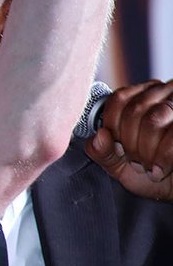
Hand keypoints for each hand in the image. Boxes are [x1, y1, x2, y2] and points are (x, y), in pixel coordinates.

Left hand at [85, 79, 172, 200]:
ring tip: (148, 167)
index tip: (119, 148)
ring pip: (153, 120)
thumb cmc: (153, 171)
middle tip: (136, 162)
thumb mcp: (119, 164)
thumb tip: (100, 136)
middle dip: (130, 143)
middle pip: (134, 110)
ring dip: (145, 151)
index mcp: (145, 99)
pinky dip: (163, 159)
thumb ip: (102, 151)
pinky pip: (171, 138)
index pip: (119, 99)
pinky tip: (160, 171)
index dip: (113, 127)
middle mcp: (167, 95)